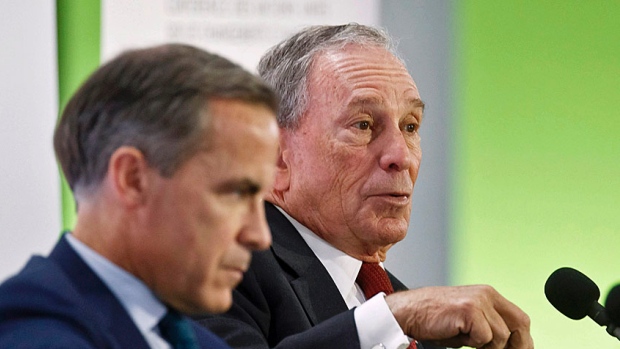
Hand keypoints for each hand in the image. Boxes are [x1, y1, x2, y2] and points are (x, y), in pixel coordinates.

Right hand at [385, 285, 532, 348]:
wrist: (409, 312)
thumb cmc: (435, 320)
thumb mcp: (469, 323)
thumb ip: (490, 329)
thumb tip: (509, 347)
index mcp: (488, 295)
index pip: (519, 319)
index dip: (523, 341)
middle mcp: (487, 294)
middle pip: (520, 324)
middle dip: (516, 345)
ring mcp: (479, 301)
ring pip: (502, 335)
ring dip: (487, 346)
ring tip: (466, 340)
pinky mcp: (469, 310)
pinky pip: (484, 337)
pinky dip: (474, 343)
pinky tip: (458, 334)